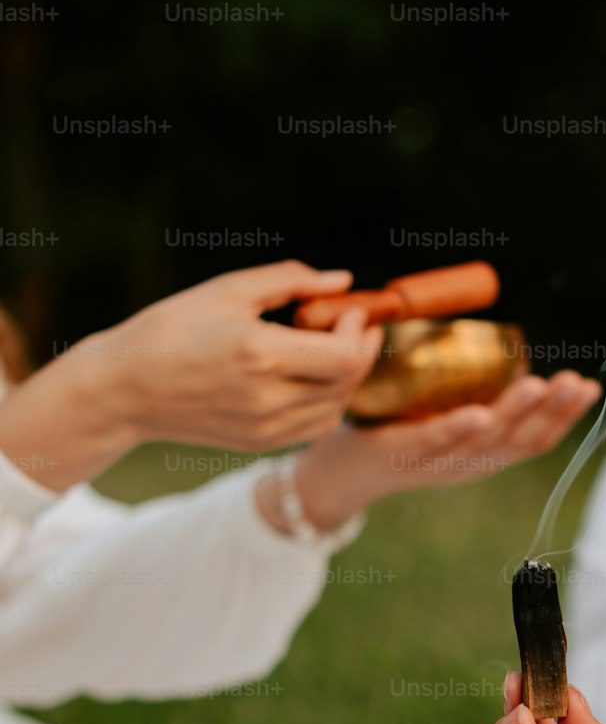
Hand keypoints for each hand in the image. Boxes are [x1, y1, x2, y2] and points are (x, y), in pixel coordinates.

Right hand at [55, 261, 381, 465]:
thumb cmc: (171, 328)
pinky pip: (315, 426)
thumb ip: (290, 280)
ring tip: (329, 347)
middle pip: (348, 382)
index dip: (360, 332)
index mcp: (261, 355)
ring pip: (336, 407)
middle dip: (361, 350)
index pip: (346, 356)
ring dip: (346, 377)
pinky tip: (311, 376)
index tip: (351, 310)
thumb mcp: (228, 290)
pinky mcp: (260, 443)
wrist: (125, 390)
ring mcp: (265, 427)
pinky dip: (327, 401)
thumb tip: (342, 279)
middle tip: (352, 325)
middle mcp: (268, 398)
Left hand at [282, 371, 600, 529]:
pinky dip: (458, 429)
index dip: (566, 415)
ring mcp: (437, 462)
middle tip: (578, 382)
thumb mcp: (446, 413)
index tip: (590, 387)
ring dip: (514, 413)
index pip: (535, 437)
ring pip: (484, 441)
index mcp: (484, 452)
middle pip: (521, 441)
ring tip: (539, 384)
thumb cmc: (396, 430)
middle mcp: (469, 463)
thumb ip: (474, 390)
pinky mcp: (401, 455)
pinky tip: (478, 413)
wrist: (339, 471)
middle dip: (553, 411)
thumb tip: (501, 346)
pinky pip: (433, 441)